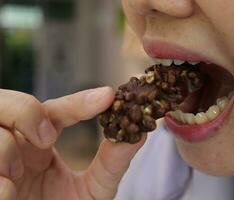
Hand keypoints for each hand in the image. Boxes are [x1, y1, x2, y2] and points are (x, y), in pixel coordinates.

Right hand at [0, 87, 145, 199]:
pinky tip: (11, 195)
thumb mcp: (92, 189)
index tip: (108, 97)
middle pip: (9, 102)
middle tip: (48, 138)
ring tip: (20, 176)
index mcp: (40, 143)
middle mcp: (14, 144)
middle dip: (28, 112)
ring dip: (6, 149)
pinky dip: (0, 182)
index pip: (54, 110)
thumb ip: (111, 163)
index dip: (79, 102)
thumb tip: (140, 134)